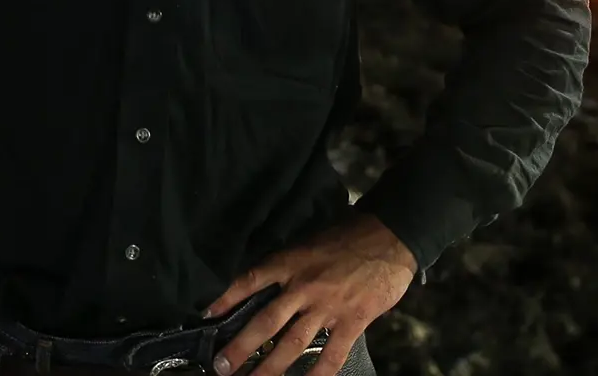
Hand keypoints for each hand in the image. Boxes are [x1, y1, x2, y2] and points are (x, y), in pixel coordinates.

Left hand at [204, 215, 416, 375]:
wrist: (390, 236)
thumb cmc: (348, 235)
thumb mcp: (310, 242)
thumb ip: (291, 265)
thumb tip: (267, 285)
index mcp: (291, 262)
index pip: (250, 280)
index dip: (226, 298)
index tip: (206, 316)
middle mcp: (303, 286)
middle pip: (265, 321)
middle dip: (240, 347)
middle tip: (220, 367)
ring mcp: (327, 306)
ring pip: (291, 343)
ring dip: (269, 367)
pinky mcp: (352, 321)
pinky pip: (331, 355)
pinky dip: (317, 375)